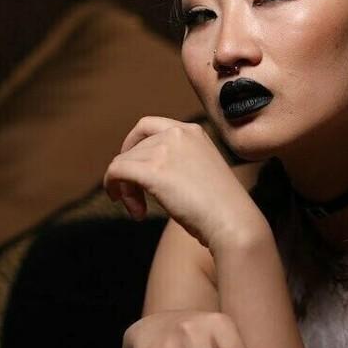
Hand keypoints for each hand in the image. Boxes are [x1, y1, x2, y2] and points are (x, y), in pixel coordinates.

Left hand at [103, 116, 264, 250]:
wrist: (233, 221)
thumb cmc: (223, 207)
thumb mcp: (202, 170)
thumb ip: (179, 161)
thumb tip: (144, 170)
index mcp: (193, 132)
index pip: (149, 126)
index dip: (132, 144)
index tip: (131, 165)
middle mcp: (178, 134)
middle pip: (133, 149)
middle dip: (130, 175)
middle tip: (138, 201)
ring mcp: (164, 150)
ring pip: (123, 163)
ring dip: (126, 189)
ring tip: (140, 211)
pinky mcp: (152, 170)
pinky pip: (116, 172)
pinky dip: (114, 188)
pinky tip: (133, 209)